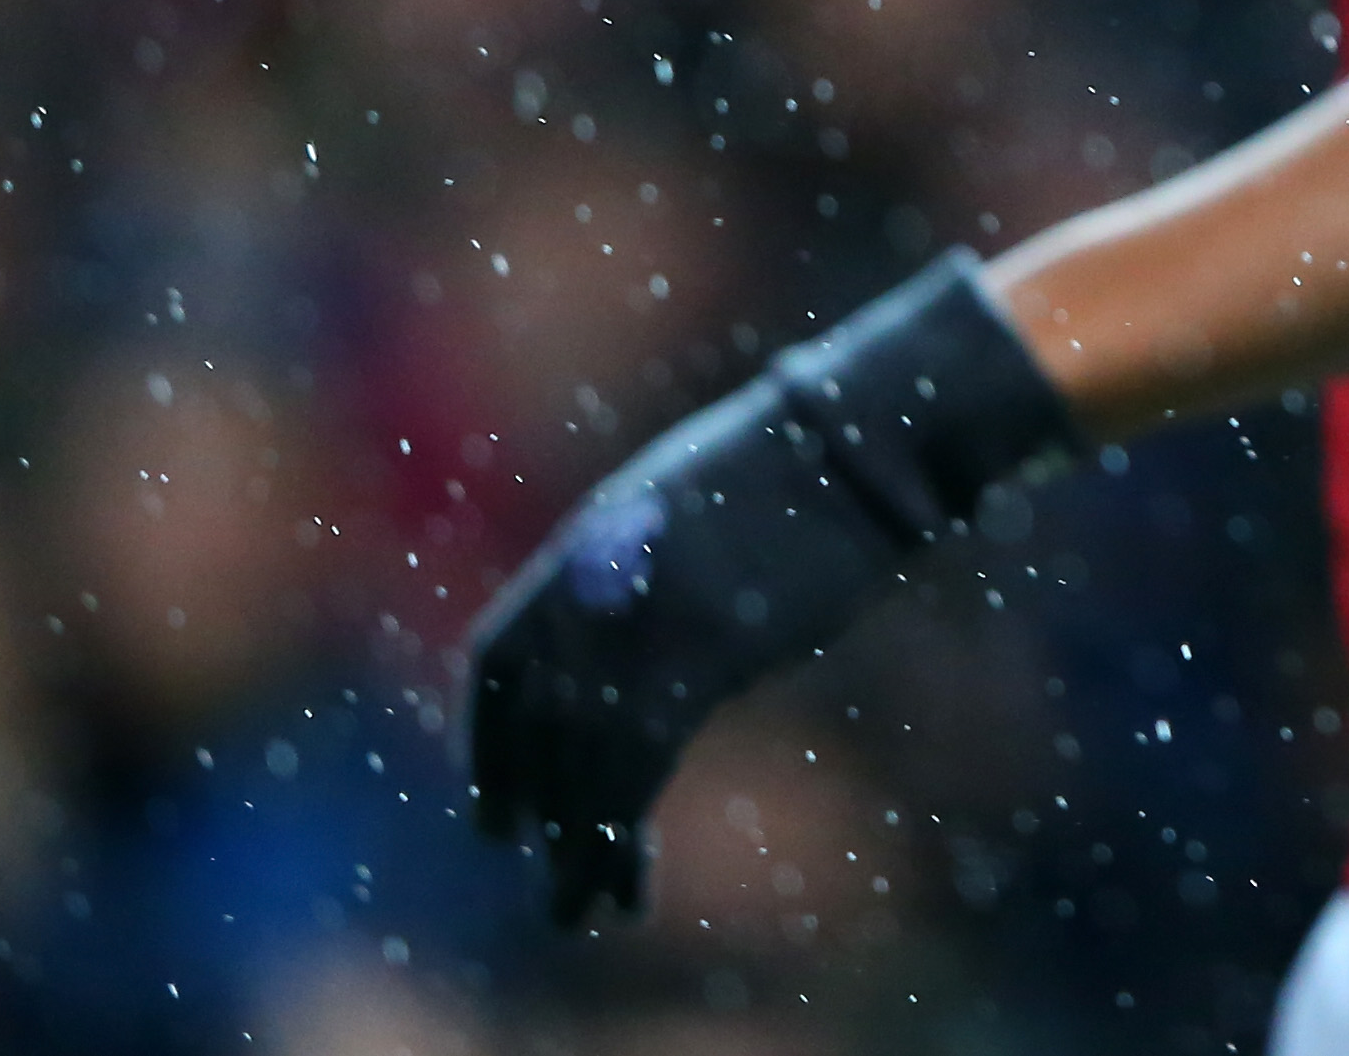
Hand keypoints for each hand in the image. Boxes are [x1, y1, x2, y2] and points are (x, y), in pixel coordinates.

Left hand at [465, 256, 1069, 923]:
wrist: (859, 436)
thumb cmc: (800, 458)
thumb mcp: (689, 499)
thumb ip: (638, 563)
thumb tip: (623, 630)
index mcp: (583, 543)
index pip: (499, 661)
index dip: (489, 741)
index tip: (495, 801)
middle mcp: (592, 590)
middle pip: (537, 724)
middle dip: (529, 806)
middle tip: (533, 871)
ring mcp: (642, 624)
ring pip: (577, 764)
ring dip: (574, 848)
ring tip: (577, 912)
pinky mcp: (699, 660)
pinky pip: (634, 771)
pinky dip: (621, 836)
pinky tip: (627, 880)